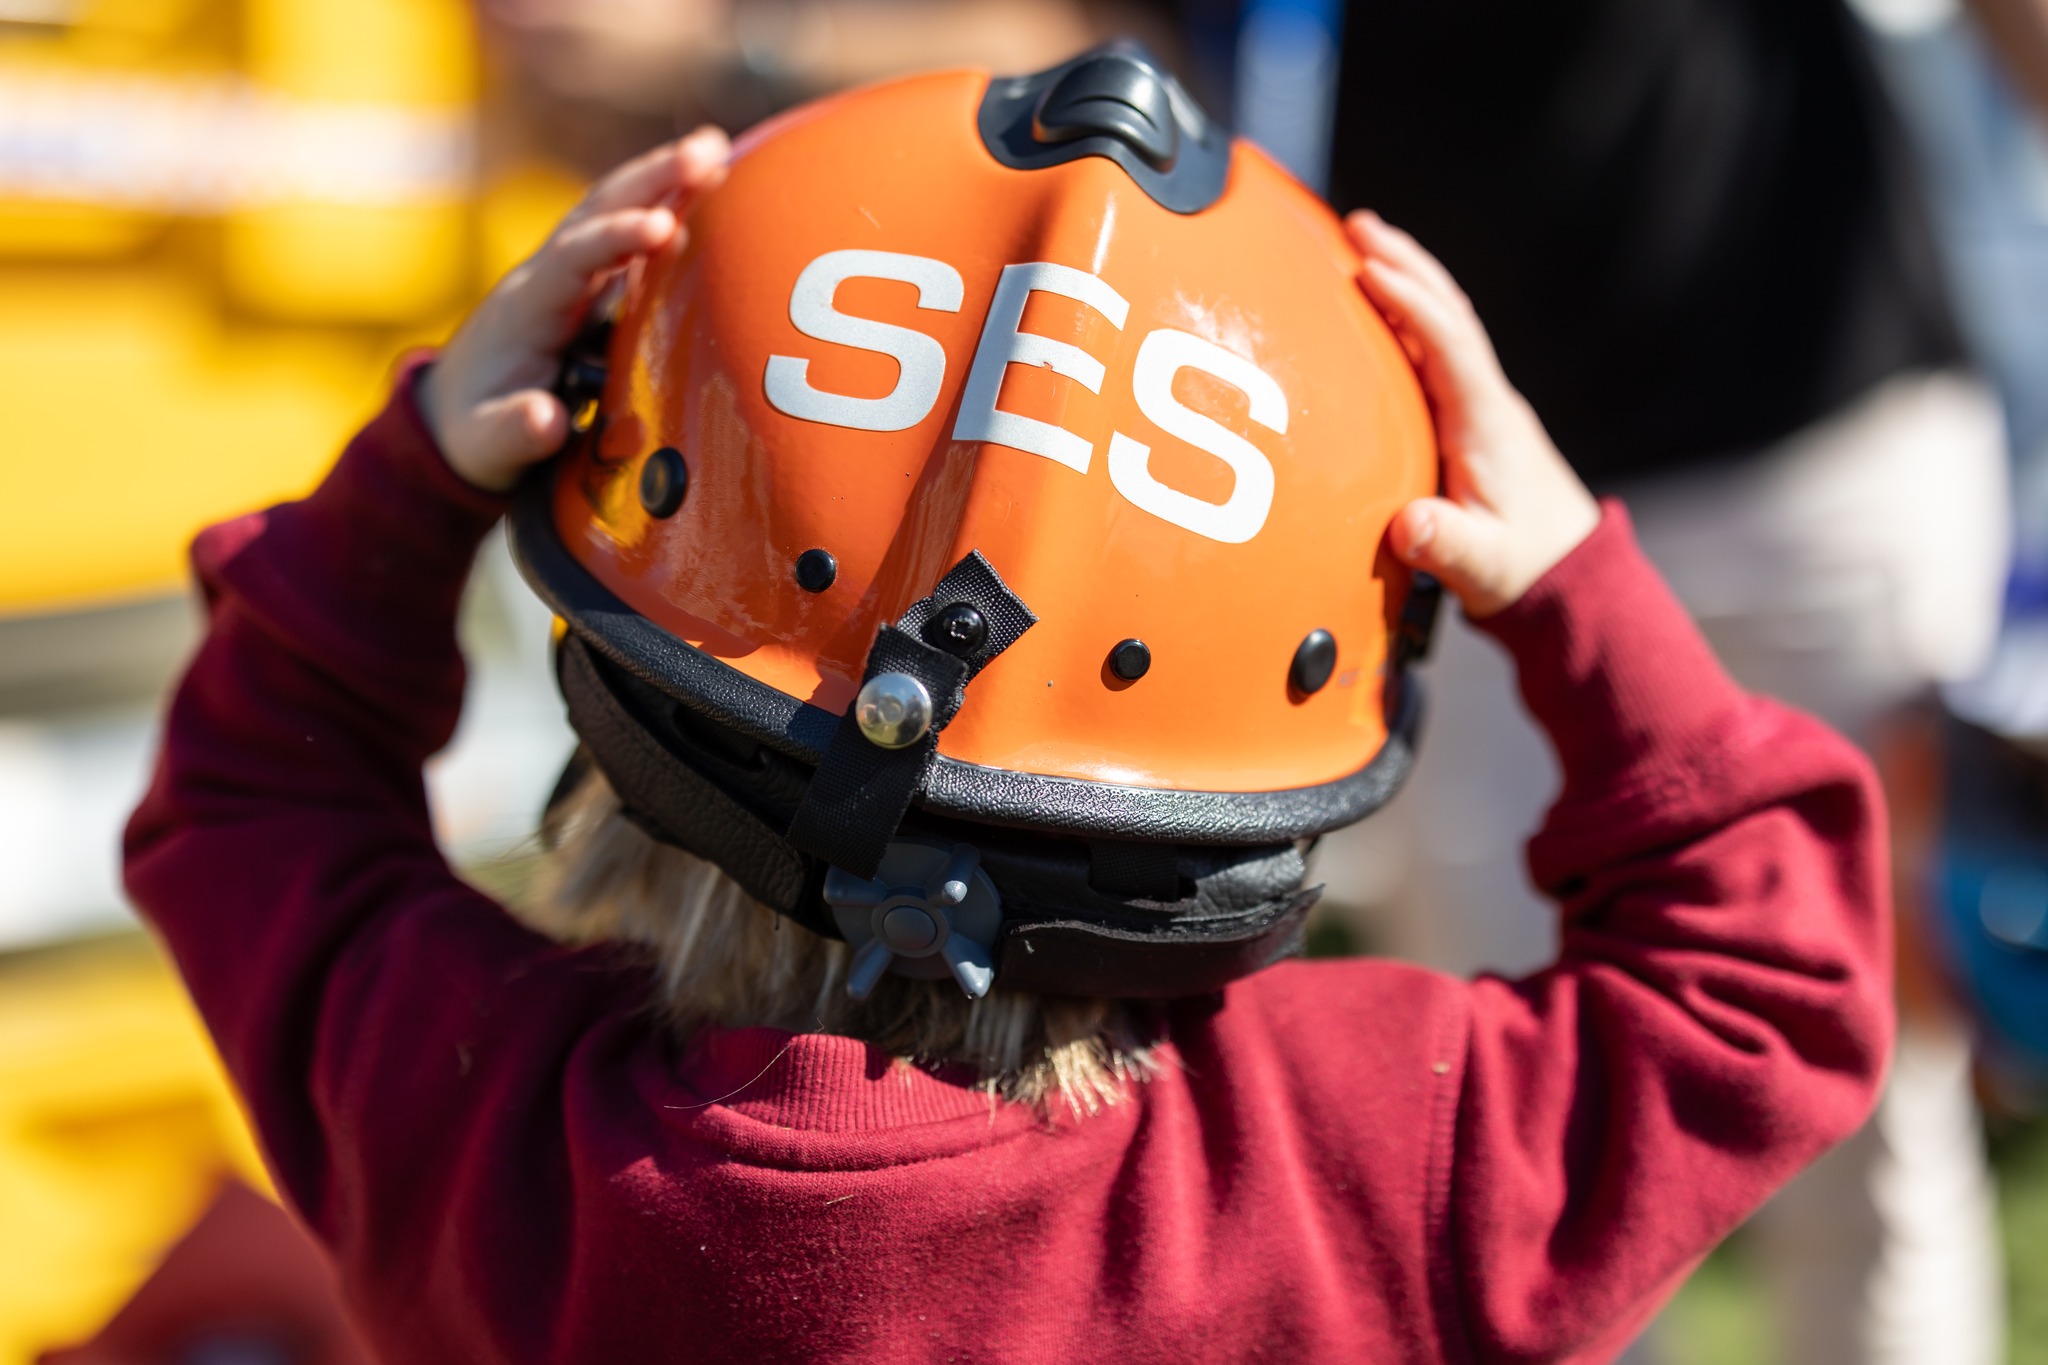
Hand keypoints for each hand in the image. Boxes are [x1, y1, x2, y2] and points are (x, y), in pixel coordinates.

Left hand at [422, 126, 731, 491]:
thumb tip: (546, 419)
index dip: (616, 239)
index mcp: (527, 308)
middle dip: (652, 180)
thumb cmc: (476, 431)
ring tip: (717, 147)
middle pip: (598, 211)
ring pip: (615, 209)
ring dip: (663, 177)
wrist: (455, 412)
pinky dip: (667, 202)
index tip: (664, 228)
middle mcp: (548, 276)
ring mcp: (571, 274)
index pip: (573, 260)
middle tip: (708, 152)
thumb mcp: (486, 444)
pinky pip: (630, 233)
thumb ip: (514, 432)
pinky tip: (711, 183)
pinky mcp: (592, 284)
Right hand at [1348, 211, 1600, 617]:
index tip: (1367, 270)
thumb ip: (1445, 545)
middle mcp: (1487, 403)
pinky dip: (1408, 318)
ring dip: (1408, 279)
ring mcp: (1482, 407)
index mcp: (1486, 424)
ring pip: (1445, 324)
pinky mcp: (1471, 420)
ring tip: (1364, 245)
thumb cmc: (1524, 569)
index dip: (1410, 303)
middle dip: (1406, 264)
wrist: (1567, 579)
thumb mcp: (1483, 565)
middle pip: (1449, 314)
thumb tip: (1409, 526)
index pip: (1449, 344)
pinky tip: (1380, 312)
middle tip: (1358, 224)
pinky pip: (1436, 351)